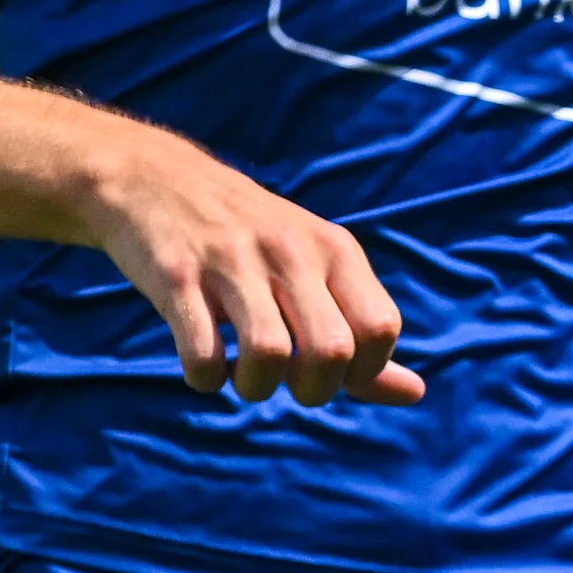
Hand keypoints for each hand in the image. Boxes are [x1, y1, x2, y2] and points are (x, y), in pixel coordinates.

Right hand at [74, 123, 422, 406]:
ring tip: (243, 374)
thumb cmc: (251, 240)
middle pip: (332, 350)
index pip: (381, 328)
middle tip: (290, 382)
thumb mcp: (315, 269)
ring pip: (270, 356)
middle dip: (314, 390)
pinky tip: (204, 362)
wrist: (157, 179)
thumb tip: (416, 394)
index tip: (331, 369)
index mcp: (334, 248)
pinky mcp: (177, 277)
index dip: (363, 370)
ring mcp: (232, 262)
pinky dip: (205, 379)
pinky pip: (202, 357)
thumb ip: (361, 333)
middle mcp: (290, 251)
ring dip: (255, 387)